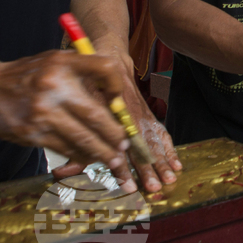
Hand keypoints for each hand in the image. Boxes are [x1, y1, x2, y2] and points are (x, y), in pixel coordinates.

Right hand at [0, 51, 136, 189]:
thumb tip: (114, 97)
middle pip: (97, 115)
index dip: (117, 85)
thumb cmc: (28, 75)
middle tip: (125, 145)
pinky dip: (80, 154)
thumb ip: (84, 72)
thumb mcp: (56, 60)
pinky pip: (64, 147)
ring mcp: (43, 112)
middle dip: (115, 134)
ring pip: (82, 137)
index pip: (105, 68)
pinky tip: (89, 158)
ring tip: (114, 158)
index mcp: (64, 64)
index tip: (119, 101)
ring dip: (101, 152)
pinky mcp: (33, 133)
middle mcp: (55, 87)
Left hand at [52, 79, 180, 193]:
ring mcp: (143, 114)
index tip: (129, 186)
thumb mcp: (79, 104)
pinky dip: (170, 149)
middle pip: (143, 145)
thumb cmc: (90, 80)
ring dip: (163, 161)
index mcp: (116, 113)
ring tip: (170, 178)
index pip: (122, 146)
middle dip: (150, 168)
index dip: (125, 167)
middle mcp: (133, 115)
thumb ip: (78, 139)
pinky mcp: (148, 114)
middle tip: (154, 187)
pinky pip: (162, 132)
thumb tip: (66, 170)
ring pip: (155, 140)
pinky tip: (176, 163)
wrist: (109, 55)